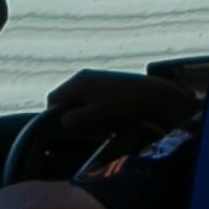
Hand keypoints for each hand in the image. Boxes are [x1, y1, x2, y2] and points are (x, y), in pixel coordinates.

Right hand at [43, 68, 202, 134]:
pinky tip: (112, 121)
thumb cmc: (125, 104)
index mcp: (78, 81)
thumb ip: (76, 119)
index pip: (53, 99)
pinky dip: (98, 114)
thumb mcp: (98, 114)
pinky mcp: (108, 86)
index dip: (56, 116)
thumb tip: (62, 123)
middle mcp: (85, 78)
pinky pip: (93, 103)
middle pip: (67, 102)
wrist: (155, 94)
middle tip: (91, 130)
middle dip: (75, 119)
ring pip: (81, 105)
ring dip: (88, 118)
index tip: (69, 130)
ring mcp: (97, 81)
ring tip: (105, 127)